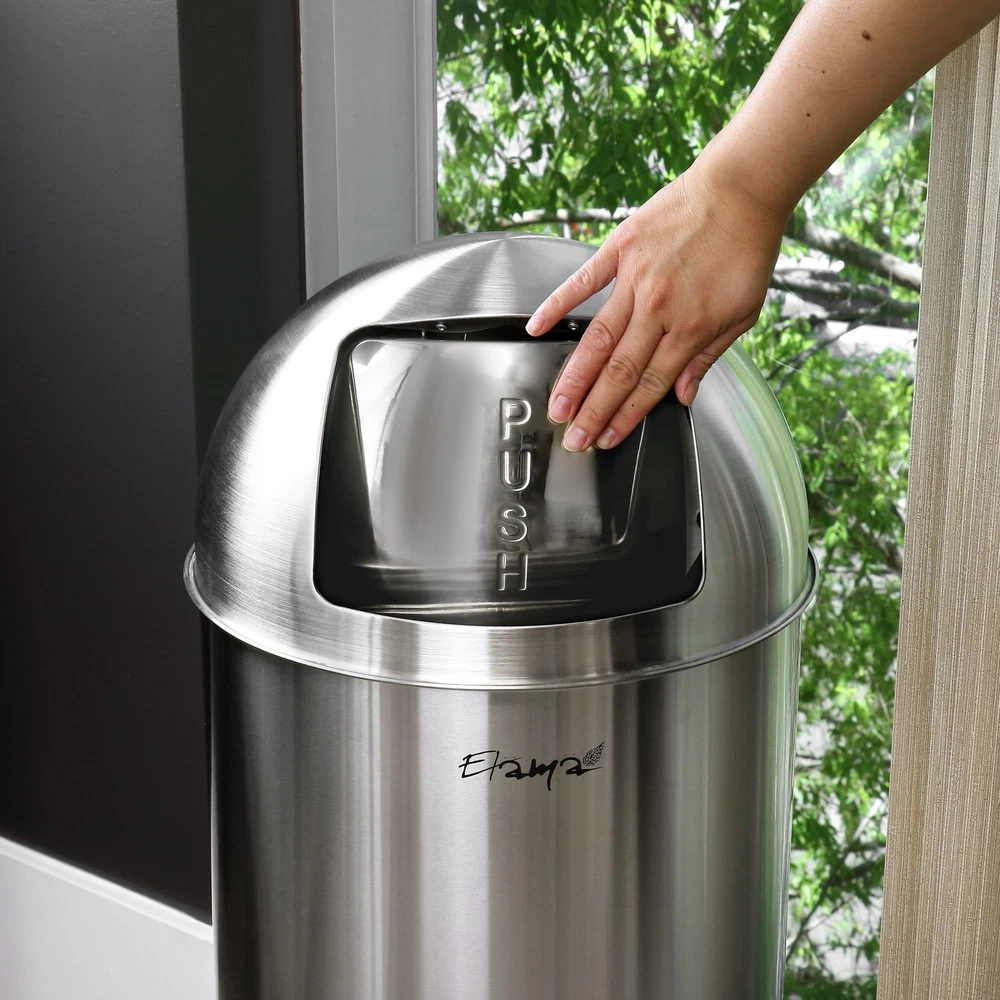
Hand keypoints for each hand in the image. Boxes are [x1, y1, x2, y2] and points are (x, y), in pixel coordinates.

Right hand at [525, 159, 787, 450]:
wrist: (741, 189)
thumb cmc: (745, 249)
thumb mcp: (743, 312)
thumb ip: (708, 356)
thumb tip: (683, 394)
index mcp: (691, 328)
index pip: (650, 385)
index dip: (626, 417)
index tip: (607, 438)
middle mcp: (659, 308)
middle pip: (619, 372)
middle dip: (594, 411)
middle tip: (573, 438)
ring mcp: (635, 279)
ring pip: (597, 339)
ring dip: (575, 378)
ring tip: (558, 405)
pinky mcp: (620, 249)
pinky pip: (582, 282)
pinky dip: (557, 305)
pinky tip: (537, 327)